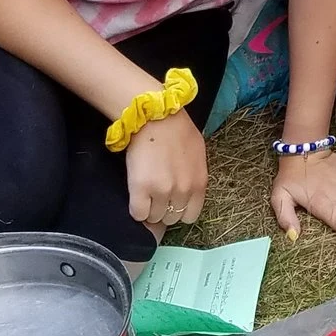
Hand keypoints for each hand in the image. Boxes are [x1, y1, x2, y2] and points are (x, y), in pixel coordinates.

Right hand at [125, 112, 207, 236]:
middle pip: (172, 218)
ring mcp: (162, 192)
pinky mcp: (141, 189)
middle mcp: (183, 191)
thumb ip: (195, 176)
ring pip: (155, 217)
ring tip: (145, 193)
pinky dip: (136, 209)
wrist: (155, 117)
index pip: (191, 215)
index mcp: (199, 184)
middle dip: (164, 210)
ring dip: (149, 209)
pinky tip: (136, 196)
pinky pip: (139, 214)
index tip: (171, 204)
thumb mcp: (197, 155)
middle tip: (156, 196)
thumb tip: (188, 189)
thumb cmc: (177, 130)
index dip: (179, 211)